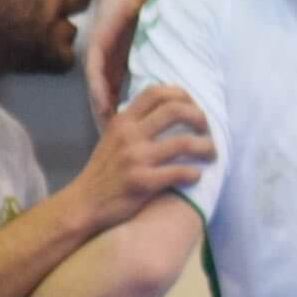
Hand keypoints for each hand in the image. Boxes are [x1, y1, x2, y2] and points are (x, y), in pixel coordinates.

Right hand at [71, 85, 214, 232]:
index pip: (157, 92)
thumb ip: (134, 123)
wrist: (84, 204)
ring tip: (212, 154)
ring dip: (206, 147)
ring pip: (184, 142)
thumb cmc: (104, 172)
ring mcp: (135, 158)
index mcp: (123, 121)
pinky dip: (194, 173)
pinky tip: (196, 176)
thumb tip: (166, 109)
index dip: (182, 95)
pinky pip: (179, 172)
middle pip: (175, 110)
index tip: (193, 108)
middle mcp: (129, 135)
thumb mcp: (112, 138)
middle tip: (207, 130)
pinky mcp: (142, 182)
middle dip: (200, 118)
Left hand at [85, 0, 155, 132]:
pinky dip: (99, 91)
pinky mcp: (99, 40)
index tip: (127, 138)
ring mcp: (99, 49)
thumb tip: (177, 85)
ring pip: (95, 88)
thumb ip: (158, 59)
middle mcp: (105, 56)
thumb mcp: (155, 40)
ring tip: (108, 134)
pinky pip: (96, 71)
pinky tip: (105, 108)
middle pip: (101, 95)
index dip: (119, 115)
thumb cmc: (153, 2)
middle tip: (114, 145)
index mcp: (118, 57)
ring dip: (100, 111)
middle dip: (107, 120)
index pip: (114, 92)